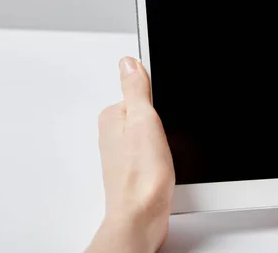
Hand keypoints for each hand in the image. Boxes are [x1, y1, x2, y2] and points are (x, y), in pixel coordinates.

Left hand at [86, 57, 174, 252]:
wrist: (142, 216)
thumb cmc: (141, 176)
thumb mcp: (142, 119)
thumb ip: (135, 88)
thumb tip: (128, 62)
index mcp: (112, 115)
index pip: (140, 91)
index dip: (158, 101)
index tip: (163, 117)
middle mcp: (113, 133)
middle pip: (147, 111)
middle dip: (162, 121)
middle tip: (164, 137)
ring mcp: (124, 151)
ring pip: (152, 132)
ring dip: (164, 139)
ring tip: (164, 154)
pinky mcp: (135, 166)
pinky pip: (153, 149)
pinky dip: (163, 153)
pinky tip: (165, 164)